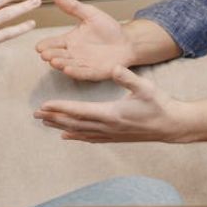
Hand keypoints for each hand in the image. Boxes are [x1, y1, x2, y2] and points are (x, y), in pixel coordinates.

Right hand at [34, 0, 135, 80]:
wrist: (127, 41)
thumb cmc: (108, 29)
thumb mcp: (90, 14)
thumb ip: (72, 6)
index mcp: (70, 40)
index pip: (54, 43)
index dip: (46, 45)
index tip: (39, 46)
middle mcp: (74, 53)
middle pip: (59, 55)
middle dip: (51, 55)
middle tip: (45, 54)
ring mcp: (83, 64)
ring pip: (68, 65)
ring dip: (61, 64)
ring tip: (54, 62)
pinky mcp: (94, 72)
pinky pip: (83, 73)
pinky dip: (75, 72)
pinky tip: (68, 70)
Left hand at [34, 67, 206, 143]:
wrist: (172, 125)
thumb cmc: (160, 104)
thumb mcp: (145, 86)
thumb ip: (127, 77)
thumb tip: (112, 68)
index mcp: (111, 113)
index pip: (79, 111)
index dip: (60, 109)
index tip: (44, 106)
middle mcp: (107, 126)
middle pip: (74, 123)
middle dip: (53, 118)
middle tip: (35, 115)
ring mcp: (111, 133)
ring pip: (79, 132)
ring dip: (61, 127)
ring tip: (45, 123)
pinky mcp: (115, 137)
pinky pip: (90, 138)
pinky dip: (76, 136)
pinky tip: (67, 136)